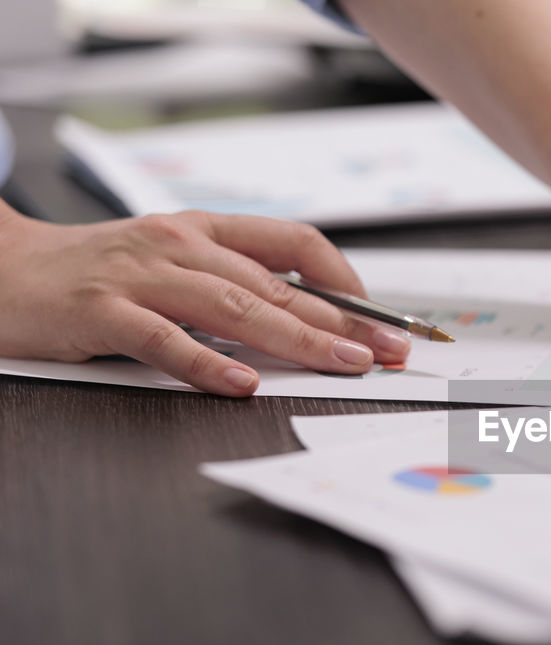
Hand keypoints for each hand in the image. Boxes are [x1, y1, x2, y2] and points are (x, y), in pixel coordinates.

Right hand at [0, 207, 409, 395]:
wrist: (0, 269)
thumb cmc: (95, 275)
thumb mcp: (172, 264)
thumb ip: (231, 284)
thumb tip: (308, 320)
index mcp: (202, 229)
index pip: (293, 241)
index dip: (344, 278)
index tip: (378, 315)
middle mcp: (178, 244)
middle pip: (278, 283)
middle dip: (342, 320)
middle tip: (387, 350)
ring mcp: (139, 275)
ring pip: (235, 307)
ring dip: (298, 338)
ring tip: (343, 364)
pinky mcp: (101, 311)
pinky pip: (163, 338)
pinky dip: (207, 363)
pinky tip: (243, 384)